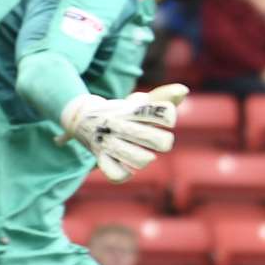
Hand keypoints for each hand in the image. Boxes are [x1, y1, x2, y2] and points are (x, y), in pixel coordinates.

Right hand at [58, 84, 186, 182]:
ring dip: (145, 159)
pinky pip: (116, 174)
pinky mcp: (101, 157)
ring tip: (144, 155)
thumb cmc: (122, 111)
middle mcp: (121, 124)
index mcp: (134, 110)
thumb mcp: (140, 101)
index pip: (162, 112)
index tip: (166, 119)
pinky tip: (127, 168)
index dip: (168, 117)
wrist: (80, 116)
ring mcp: (110, 141)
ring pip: (141, 160)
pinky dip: (124, 174)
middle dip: (163, 142)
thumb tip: (183, 90)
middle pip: (159, 140)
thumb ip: (163, 97)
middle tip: (158, 141)